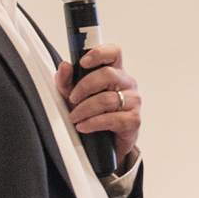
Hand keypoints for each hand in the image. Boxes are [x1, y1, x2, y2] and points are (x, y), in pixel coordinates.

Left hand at [55, 42, 141, 162]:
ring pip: (108, 99)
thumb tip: (65, 66)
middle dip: (85, 87)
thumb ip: (66, 81)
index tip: (83, 63)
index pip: (114, 52)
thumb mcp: (73, 96)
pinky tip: (83, 126)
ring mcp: (133, 101)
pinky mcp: (134, 120)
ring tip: (75, 117)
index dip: (100, 53)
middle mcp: (127, 83)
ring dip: (86, 109)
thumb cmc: (91, 114)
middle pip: (108, 74)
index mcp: (114, 71)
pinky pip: (113, 119)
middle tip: (73, 99)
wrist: (102, 145)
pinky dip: (94, 123)